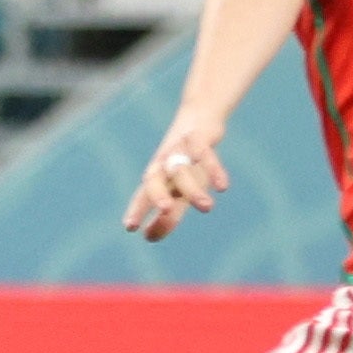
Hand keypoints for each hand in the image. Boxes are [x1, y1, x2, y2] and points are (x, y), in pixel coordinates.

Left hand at [123, 114, 228, 242]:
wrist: (200, 114)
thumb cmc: (187, 158)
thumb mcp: (179, 186)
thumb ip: (168, 213)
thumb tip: (148, 238)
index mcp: (157, 175)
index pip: (142, 194)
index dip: (137, 209)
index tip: (130, 227)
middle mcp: (164, 162)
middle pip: (154, 177)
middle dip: (157, 194)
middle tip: (165, 210)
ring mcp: (180, 148)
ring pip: (181, 169)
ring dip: (193, 187)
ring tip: (207, 207)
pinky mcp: (199, 136)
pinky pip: (204, 153)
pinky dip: (213, 168)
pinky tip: (223, 186)